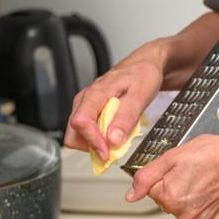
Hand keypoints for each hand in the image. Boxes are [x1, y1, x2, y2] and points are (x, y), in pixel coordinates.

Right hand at [63, 44, 164, 161]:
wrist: (144, 64)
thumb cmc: (143, 75)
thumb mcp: (141, 95)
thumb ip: (126, 117)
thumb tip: (112, 139)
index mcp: (95, 93)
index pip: (80, 122)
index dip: (92, 141)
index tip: (107, 153)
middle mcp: (86, 99)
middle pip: (73, 133)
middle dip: (91, 146)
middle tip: (112, 150)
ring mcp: (86, 105)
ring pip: (78, 135)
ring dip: (95, 144)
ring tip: (117, 139)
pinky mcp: (91, 111)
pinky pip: (87, 131)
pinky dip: (99, 139)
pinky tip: (114, 134)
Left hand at [125, 135, 218, 218]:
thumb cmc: (214, 153)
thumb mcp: (173, 156)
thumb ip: (146, 176)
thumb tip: (131, 195)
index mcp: (169, 196)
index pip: (151, 190)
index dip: (163, 176)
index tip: (178, 169)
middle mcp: (183, 213)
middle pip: (166, 201)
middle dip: (175, 186)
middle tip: (192, 172)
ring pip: (183, 208)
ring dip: (189, 196)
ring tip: (204, 180)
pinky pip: (201, 215)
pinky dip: (204, 204)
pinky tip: (211, 191)